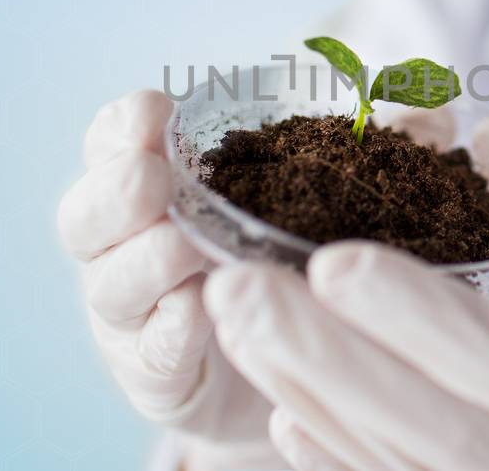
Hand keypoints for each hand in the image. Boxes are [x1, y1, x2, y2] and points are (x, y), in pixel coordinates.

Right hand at [58, 90, 283, 468]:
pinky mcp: (157, 378)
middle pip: (84, 216)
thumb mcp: (291, 200)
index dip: (124, 127)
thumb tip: (404, 110)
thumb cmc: (279, 261)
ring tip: (184, 247)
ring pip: (112, 286)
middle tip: (153, 177)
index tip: (158, 110)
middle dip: (116, 192)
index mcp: (147, 191)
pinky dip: (173, 329)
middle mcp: (123, 249)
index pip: (110, 145)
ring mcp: (132, 318)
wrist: (281, 368)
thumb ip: (312, 154)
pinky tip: (197, 312)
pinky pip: (154, 353)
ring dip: (146, 262)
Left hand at [200, 117, 488, 470]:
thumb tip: (487, 132)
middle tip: (238, 291)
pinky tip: (282, 408)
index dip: (417, 316)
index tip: (332, 259)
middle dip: (327, 359)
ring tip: (236, 326)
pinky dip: (336, 457)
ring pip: (396, 466)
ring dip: (310, 395)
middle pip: (432, 427)